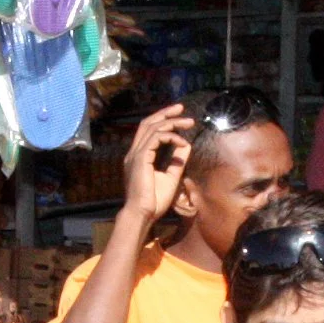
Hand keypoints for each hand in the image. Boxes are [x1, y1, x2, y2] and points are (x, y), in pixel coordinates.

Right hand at [121, 105, 193, 225]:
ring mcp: (135, 154)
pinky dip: (171, 137)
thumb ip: (177, 160)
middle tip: (182, 108)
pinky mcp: (140, 158)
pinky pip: (156, 138)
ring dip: (172, 122)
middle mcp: (134, 152)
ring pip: (152, 127)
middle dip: (165, 113)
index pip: (148, 131)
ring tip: (188, 122)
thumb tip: (186, 145)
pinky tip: (182, 142)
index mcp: (139, 156)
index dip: (163, 120)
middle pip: (148, 123)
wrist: (143, 214)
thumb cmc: (155, 201)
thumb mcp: (171, 176)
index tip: (179, 116)